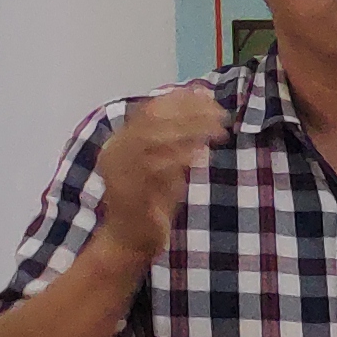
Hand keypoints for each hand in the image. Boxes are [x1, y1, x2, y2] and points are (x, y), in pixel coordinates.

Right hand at [88, 86, 227, 263]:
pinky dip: (179, 157)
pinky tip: (201, 155)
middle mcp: (115, 150)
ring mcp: (118, 170)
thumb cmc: (152, 199)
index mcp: (122, 139)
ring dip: (189, 130)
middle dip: (190, 112)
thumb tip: (205, 103)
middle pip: (153, 118)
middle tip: (221, 114)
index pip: (151, 107)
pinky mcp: (127, 190)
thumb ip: (183, 137)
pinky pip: (153, 167)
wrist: (130, 240)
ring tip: (218, 131)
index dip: (182, 99)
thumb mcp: (170, 163)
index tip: (211, 97)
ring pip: (152, 136)